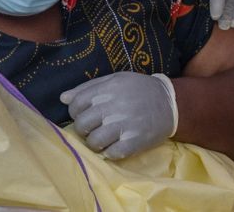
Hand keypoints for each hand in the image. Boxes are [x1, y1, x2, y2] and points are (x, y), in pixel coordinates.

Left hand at [60, 72, 177, 159]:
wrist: (170, 104)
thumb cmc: (139, 90)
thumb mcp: (115, 80)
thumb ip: (88, 87)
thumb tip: (63, 98)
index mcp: (108, 88)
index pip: (75, 105)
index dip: (76, 112)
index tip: (85, 114)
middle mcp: (114, 106)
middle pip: (82, 124)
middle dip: (84, 129)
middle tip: (95, 128)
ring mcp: (124, 125)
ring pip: (93, 142)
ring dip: (96, 142)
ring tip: (105, 138)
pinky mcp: (133, 142)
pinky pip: (110, 153)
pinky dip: (110, 152)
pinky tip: (116, 145)